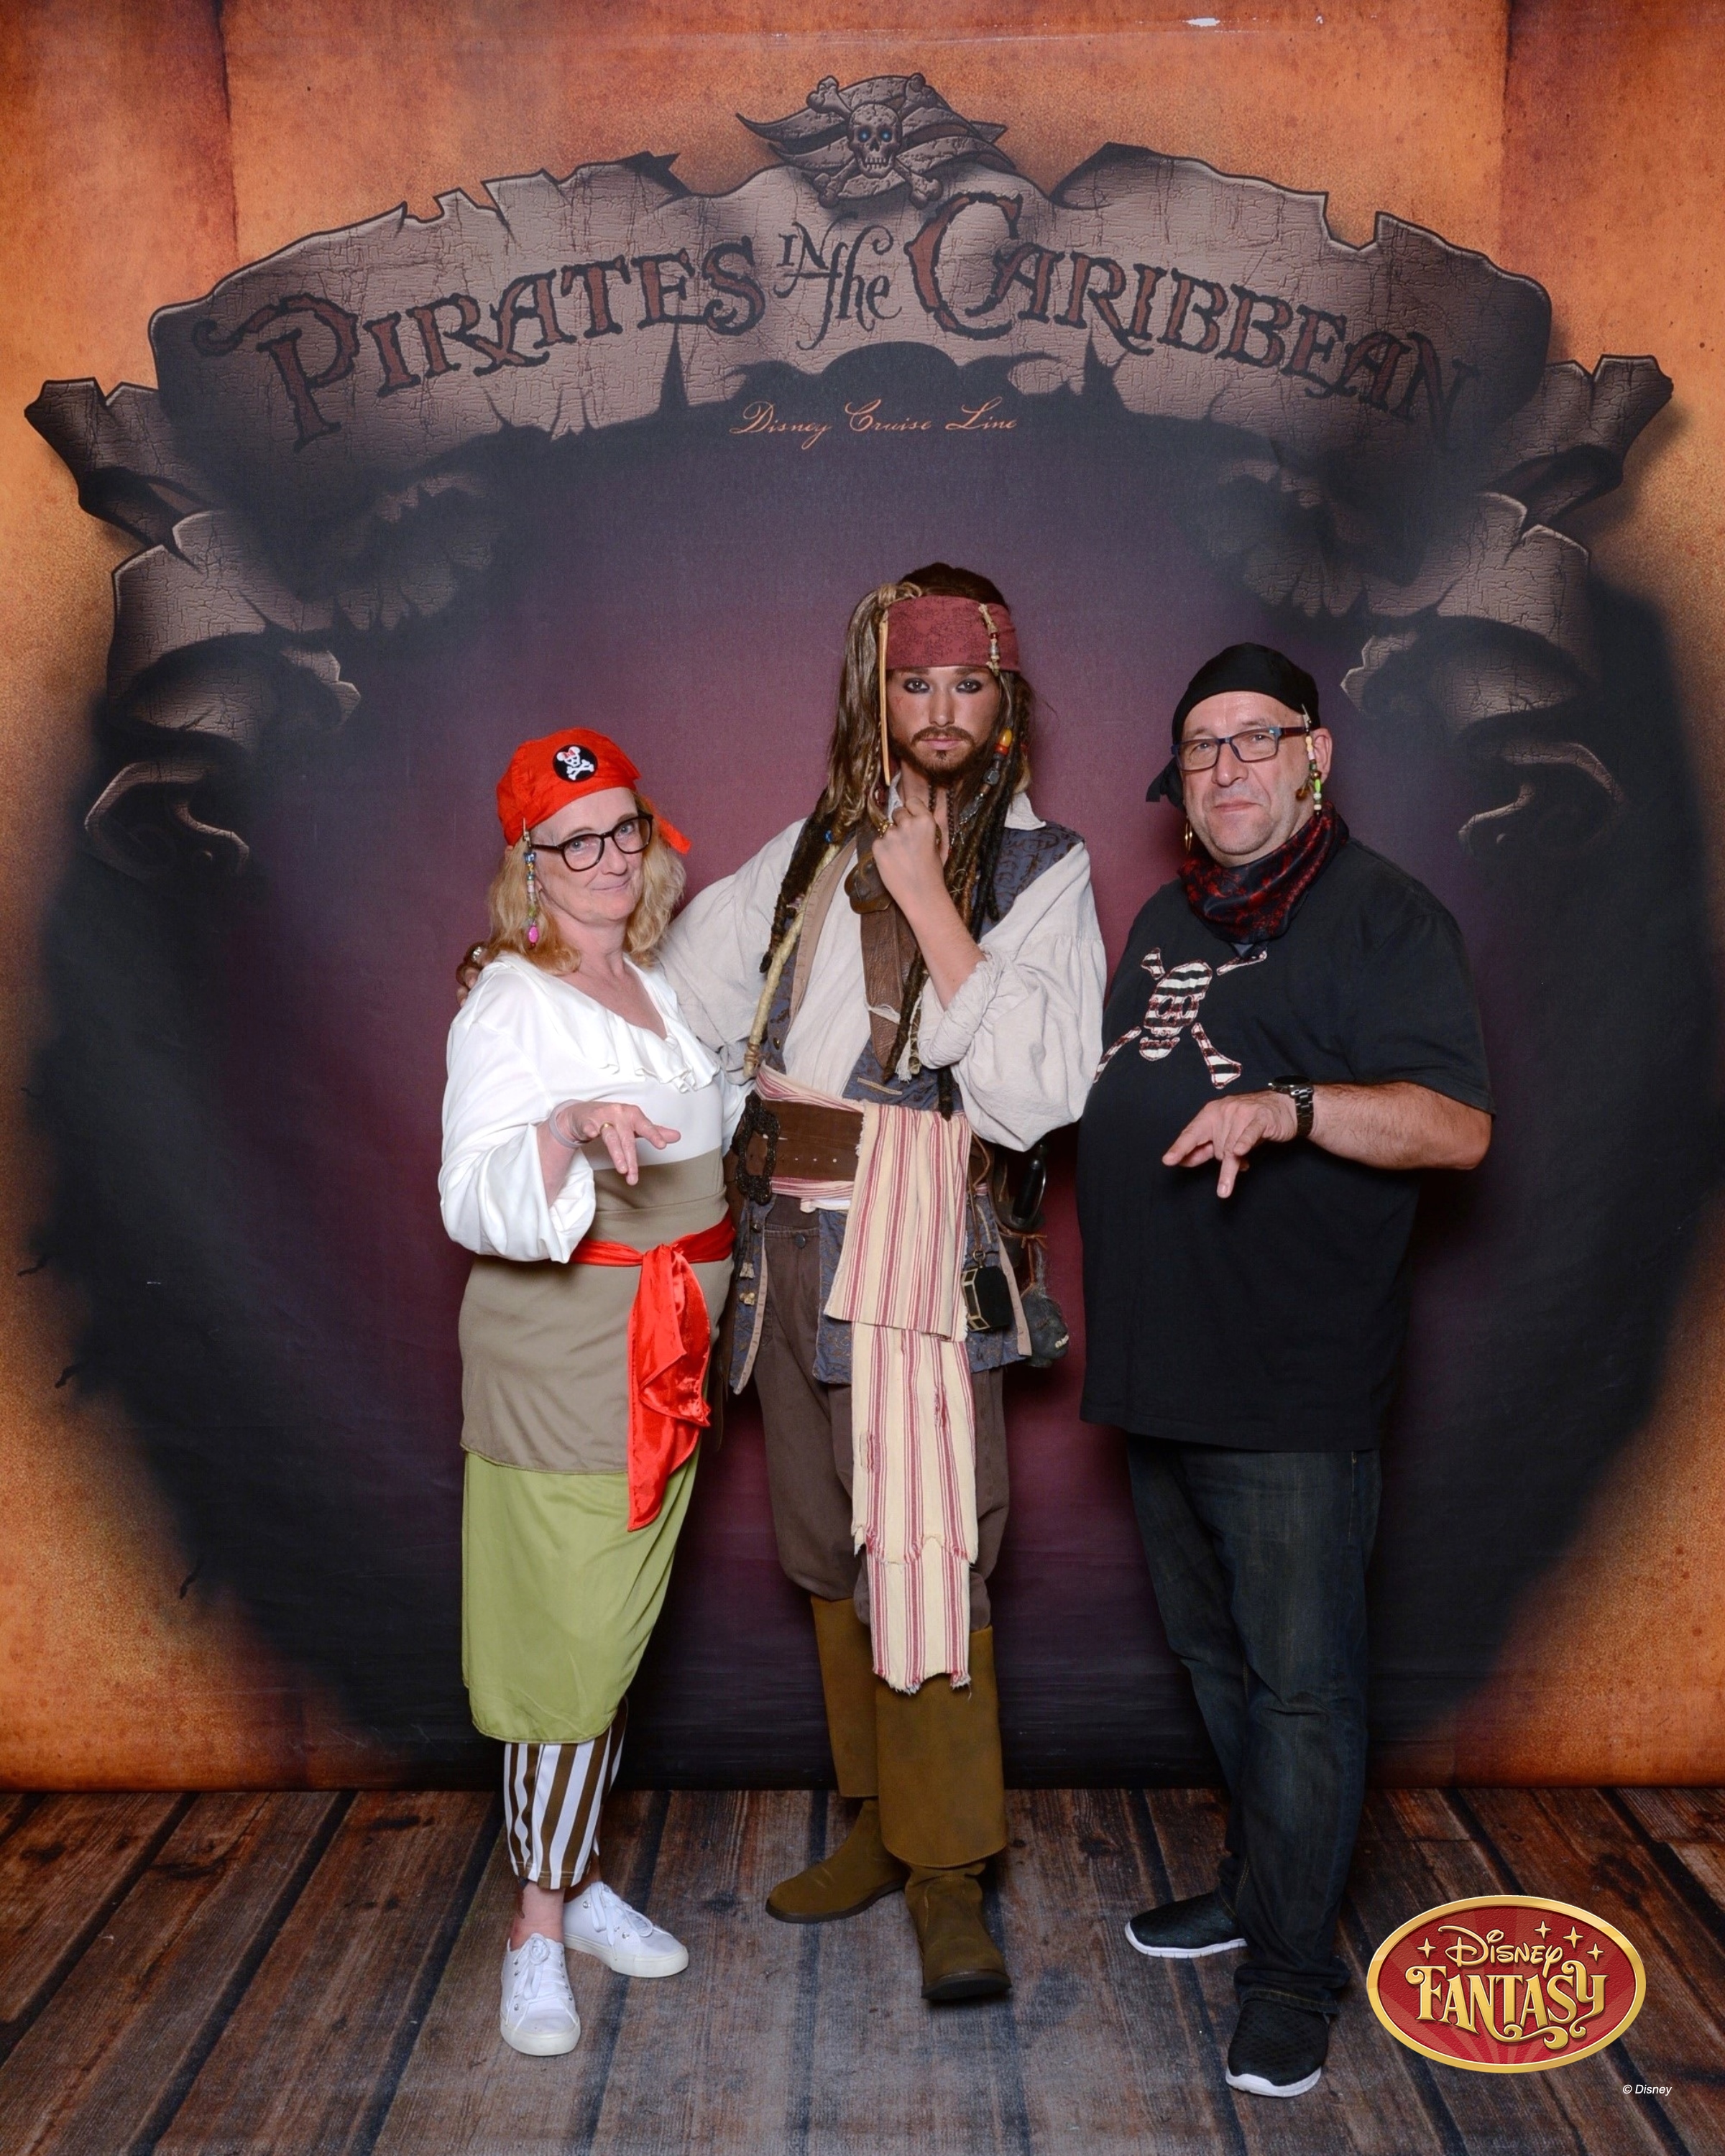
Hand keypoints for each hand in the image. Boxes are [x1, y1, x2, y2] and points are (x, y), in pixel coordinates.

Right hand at [546, 1100, 679, 1185]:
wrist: (584, 1113)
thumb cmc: (612, 1119)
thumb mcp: (634, 1125)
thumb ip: (654, 1132)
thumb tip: (676, 1136)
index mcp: (632, 1114)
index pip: (645, 1126)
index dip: (654, 1135)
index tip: (662, 1145)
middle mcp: (619, 1114)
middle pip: (627, 1139)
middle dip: (631, 1159)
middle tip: (634, 1175)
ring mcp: (602, 1117)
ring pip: (611, 1137)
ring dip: (616, 1154)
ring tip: (622, 1170)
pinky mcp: (587, 1121)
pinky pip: (589, 1126)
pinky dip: (590, 1130)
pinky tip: (591, 1134)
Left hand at [871, 790, 949, 912]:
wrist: (922, 895)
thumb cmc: (933, 872)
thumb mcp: (937, 844)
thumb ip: (927, 827)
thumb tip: (917, 815)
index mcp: (926, 821)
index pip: (911, 802)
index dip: (910, 810)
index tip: (910, 818)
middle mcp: (908, 824)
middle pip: (897, 812)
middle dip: (899, 823)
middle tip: (905, 841)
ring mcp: (891, 835)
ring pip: (886, 829)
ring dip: (891, 838)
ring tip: (900, 856)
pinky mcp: (878, 847)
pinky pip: (878, 842)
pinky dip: (882, 850)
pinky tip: (892, 863)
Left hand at [1162, 1089, 1299, 1198]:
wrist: (1284, 1109)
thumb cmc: (1250, 1123)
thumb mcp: (1226, 1135)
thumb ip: (1205, 1149)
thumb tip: (1183, 1162)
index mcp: (1210, 1113)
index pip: (1191, 1134)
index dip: (1180, 1148)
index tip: (1168, 1161)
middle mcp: (1223, 1111)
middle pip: (1217, 1149)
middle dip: (1226, 1159)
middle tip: (1238, 1154)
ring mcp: (1242, 1113)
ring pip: (1232, 1149)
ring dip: (1239, 1160)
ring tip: (1246, 1157)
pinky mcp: (1261, 1119)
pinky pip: (1249, 1134)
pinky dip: (1244, 1144)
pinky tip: (1239, 1152)